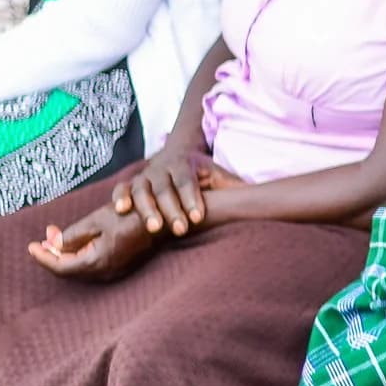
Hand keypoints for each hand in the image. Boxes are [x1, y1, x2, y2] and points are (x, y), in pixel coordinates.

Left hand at [29, 201, 158, 281]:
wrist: (163, 221)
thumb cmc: (130, 216)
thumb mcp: (96, 221)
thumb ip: (71, 235)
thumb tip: (52, 244)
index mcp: (97, 260)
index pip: (60, 266)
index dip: (42, 257)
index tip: (30, 245)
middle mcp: (104, 271)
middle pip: (68, 270)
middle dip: (51, 254)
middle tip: (41, 239)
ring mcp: (113, 270)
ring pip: (79, 268)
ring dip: (64, 254)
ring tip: (54, 238)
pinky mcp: (118, 265)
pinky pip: (91, 264)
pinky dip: (78, 255)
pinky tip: (74, 242)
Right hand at [110, 141, 240, 235]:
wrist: (177, 156)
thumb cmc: (203, 175)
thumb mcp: (220, 176)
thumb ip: (236, 187)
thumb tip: (265, 198)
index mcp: (186, 163)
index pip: (188, 180)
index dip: (192, 198)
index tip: (199, 217)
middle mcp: (162, 167)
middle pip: (165, 188)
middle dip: (172, 209)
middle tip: (181, 229)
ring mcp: (145, 175)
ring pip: (142, 189)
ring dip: (147, 208)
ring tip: (155, 228)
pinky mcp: (130, 183)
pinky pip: (121, 188)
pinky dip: (120, 197)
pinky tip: (121, 210)